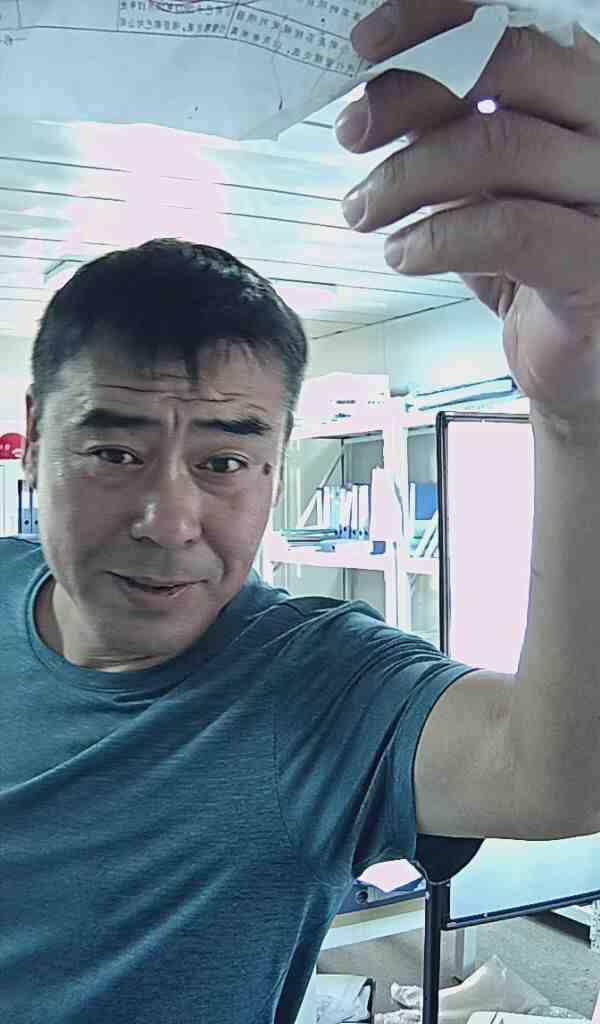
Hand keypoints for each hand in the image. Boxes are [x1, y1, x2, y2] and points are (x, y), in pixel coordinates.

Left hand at [335, 2, 599, 429]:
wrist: (574, 356)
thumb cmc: (529, 263)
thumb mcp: (485, 184)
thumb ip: (450, 132)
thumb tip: (374, 93)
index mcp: (583, 93)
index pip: (518, 21)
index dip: (437, 18)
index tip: (368, 42)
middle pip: (510, 66)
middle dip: (410, 93)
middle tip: (353, 131)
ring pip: (499, 147)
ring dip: (405, 177)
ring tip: (362, 210)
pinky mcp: (595, 266)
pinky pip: (508, 231)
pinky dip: (435, 238)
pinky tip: (402, 254)